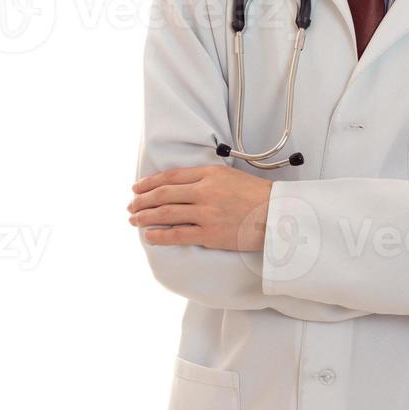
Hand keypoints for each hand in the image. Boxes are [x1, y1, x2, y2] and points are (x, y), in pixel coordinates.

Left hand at [128, 165, 273, 250]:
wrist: (277, 214)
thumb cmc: (257, 195)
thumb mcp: (230, 176)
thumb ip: (206, 177)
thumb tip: (181, 185)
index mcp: (209, 174)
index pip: (171, 176)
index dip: (150, 182)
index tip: (137, 187)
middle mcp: (204, 191)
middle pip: (163, 194)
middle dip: (142, 200)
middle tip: (131, 205)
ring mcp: (206, 213)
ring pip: (166, 214)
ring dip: (146, 217)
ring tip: (134, 220)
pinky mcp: (209, 234)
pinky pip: (178, 235)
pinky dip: (160, 235)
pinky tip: (149, 236)